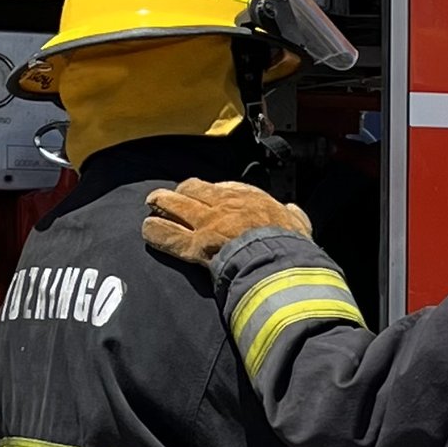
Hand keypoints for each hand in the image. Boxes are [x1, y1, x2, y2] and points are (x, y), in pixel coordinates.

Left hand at [143, 178, 311, 267]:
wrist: (279, 259)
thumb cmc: (291, 243)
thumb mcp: (299, 223)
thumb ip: (293, 215)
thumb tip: (294, 212)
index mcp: (248, 198)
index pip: (221, 188)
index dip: (208, 191)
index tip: (203, 194)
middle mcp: (223, 205)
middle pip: (191, 189)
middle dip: (179, 192)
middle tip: (167, 196)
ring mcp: (206, 223)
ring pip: (175, 205)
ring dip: (161, 204)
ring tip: (152, 205)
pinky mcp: (195, 246)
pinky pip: (168, 235)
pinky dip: (156, 232)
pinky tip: (148, 230)